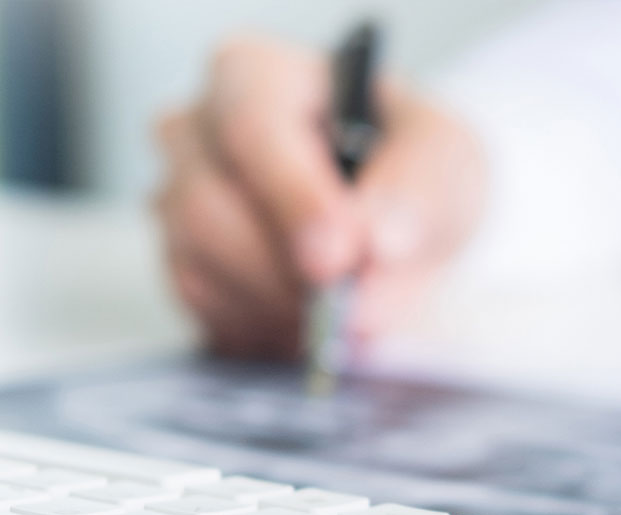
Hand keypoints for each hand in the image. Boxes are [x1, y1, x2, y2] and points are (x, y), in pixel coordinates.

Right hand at [154, 34, 484, 358]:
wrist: (399, 222)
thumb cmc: (408, 165)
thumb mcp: (445, 157)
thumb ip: (418, 192)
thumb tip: (375, 245)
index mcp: (252, 76)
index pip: (252, 127)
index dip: (294, 196)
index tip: (340, 253)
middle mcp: (196, 133)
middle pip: (208, 208)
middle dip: (288, 272)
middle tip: (351, 311)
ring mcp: (176, 203)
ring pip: (201, 268)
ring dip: (281, 309)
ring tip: (344, 318)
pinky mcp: (183, 270)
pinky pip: (205, 313)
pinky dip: (266, 332)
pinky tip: (312, 326)